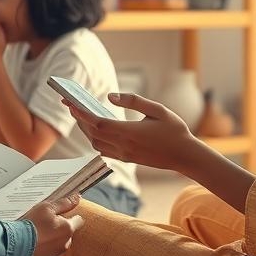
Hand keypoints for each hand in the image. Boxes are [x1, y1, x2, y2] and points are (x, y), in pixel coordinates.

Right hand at [25, 193, 84, 255]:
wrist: (15, 246)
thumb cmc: (31, 226)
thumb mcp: (47, 208)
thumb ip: (64, 204)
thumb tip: (77, 198)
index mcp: (68, 229)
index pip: (78, 220)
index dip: (69, 215)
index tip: (60, 214)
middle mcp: (65, 243)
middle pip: (67, 231)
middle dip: (60, 227)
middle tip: (45, 222)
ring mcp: (56, 253)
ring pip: (58, 241)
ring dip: (51, 237)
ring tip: (37, 232)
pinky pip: (49, 250)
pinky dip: (44, 246)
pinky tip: (34, 242)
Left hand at [67, 92, 202, 171]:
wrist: (185, 156)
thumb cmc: (175, 130)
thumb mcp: (158, 110)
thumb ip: (134, 101)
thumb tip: (110, 96)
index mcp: (130, 132)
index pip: (98, 123)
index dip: (82, 114)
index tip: (71, 103)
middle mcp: (124, 145)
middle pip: (93, 133)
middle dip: (79, 118)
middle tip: (71, 104)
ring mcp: (124, 154)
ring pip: (96, 143)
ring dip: (86, 129)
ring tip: (81, 114)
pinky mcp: (127, 159)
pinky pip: (104, 150)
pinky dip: (95, 138)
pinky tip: (95, 128)